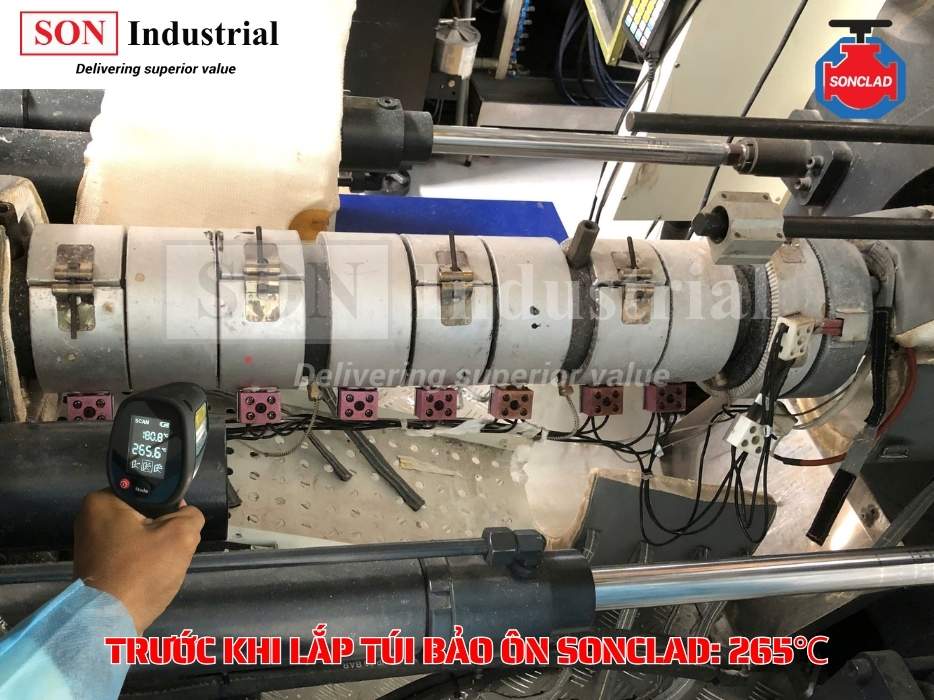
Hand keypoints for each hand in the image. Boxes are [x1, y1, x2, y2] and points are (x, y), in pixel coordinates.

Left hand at [73, 490, 203, 633]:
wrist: (109, 623)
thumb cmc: (142, 572)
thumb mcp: (181, 536)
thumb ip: (191, 515)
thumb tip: (186, 516)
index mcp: (102, 501)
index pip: (149, 491)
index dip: (171, 506)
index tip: (180, 524)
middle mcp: (88, 518)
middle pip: (143, 514)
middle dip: (162, 529)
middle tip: (172, 546)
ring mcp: (88, 545)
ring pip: (138, 536)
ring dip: (153, 548)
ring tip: (161, 564)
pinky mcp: (93, 566)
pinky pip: (127, 554)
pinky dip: (140, 562)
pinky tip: (149, 576)